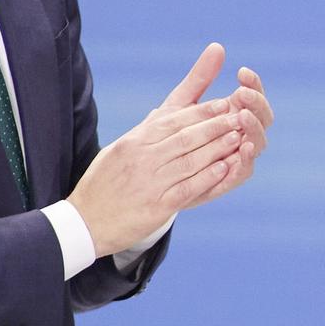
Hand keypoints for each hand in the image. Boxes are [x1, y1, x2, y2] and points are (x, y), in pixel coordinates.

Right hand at [68, 43, 269, 256]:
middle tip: (240, 116)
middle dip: (215, 125)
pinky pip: (187, 187)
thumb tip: (167, 113)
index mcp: (135, 141)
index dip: (202, 111)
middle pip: (185, 136)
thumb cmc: (104, 184)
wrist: (84, 222)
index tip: (224, 104)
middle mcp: (142, 157)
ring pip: (190, 159)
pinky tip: (225, 168)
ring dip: (217, 147)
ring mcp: (149, 181)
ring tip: (238, 137)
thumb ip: (145, 133)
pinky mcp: (156, 205)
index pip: (174, 120)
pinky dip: (208, 177)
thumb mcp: (120, 149)